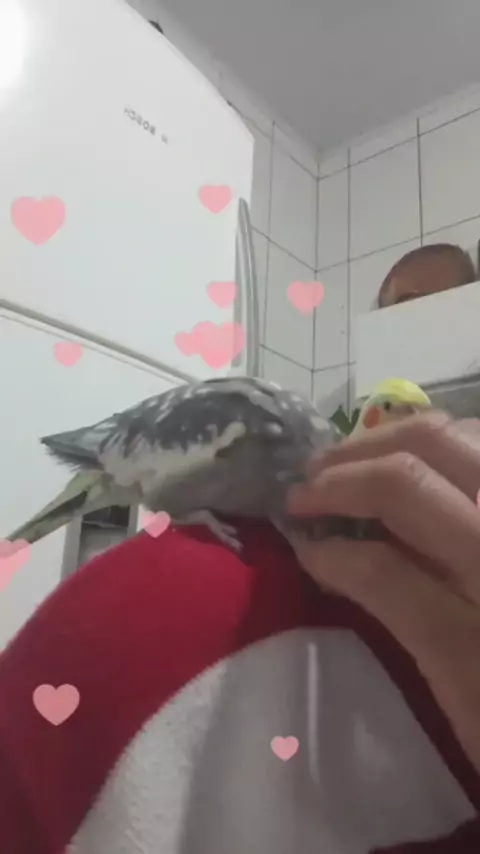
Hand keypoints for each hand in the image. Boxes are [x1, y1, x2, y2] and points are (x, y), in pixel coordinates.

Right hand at [287, 411, 479, 772]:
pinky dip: (439, 445)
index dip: (332, 531)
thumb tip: (326, 551)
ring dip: (391, 442)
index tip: (298, 533)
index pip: (388, 549)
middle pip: (419, 465)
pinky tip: (413, 464)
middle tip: (309, 483)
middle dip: (348, 466)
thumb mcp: (460, 686)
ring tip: (352, 462)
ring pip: (456, 436)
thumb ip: (396, 607)